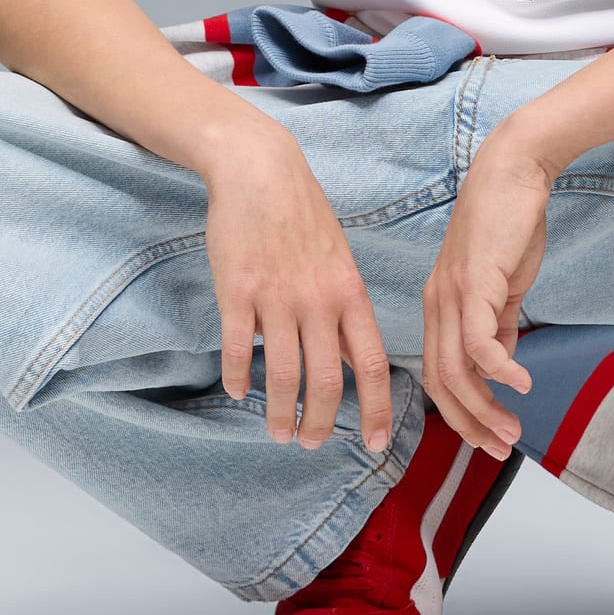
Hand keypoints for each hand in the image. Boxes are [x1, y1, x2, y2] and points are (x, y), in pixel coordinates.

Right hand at [202, 118, 394, 453]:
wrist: (261, 171)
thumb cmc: (302, 215)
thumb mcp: (339, 259)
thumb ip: (344, 309)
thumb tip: (351, 358)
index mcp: (350, 292)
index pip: (371, 364)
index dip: (375, 409)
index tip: (374, 443)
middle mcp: (318, 300)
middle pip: (325, 381)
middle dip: (320, 423)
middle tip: (310, 443)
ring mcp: (277, 297)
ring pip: (283, 375)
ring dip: (280, 413)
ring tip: (278, 432)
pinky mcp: (238, 292)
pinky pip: (240, 349)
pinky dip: (240, 377)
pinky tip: (240, 390)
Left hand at [422, 119, 554, 459]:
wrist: (514, 171)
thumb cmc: (509, 223)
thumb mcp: (502, 284)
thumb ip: (500, 324)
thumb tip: (504, 364)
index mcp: (439, 305)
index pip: (438, 376)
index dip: (460, 414)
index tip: (487, 440)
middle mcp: (437, 304)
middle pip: (441, 383)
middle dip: (469, 424)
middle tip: (499, 450)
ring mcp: (452, 293)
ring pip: (455, 370)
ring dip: (483, 408)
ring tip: (512, 432)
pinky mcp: (475, 282)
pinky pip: (478, 341)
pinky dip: (498, 371)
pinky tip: (521, 384)